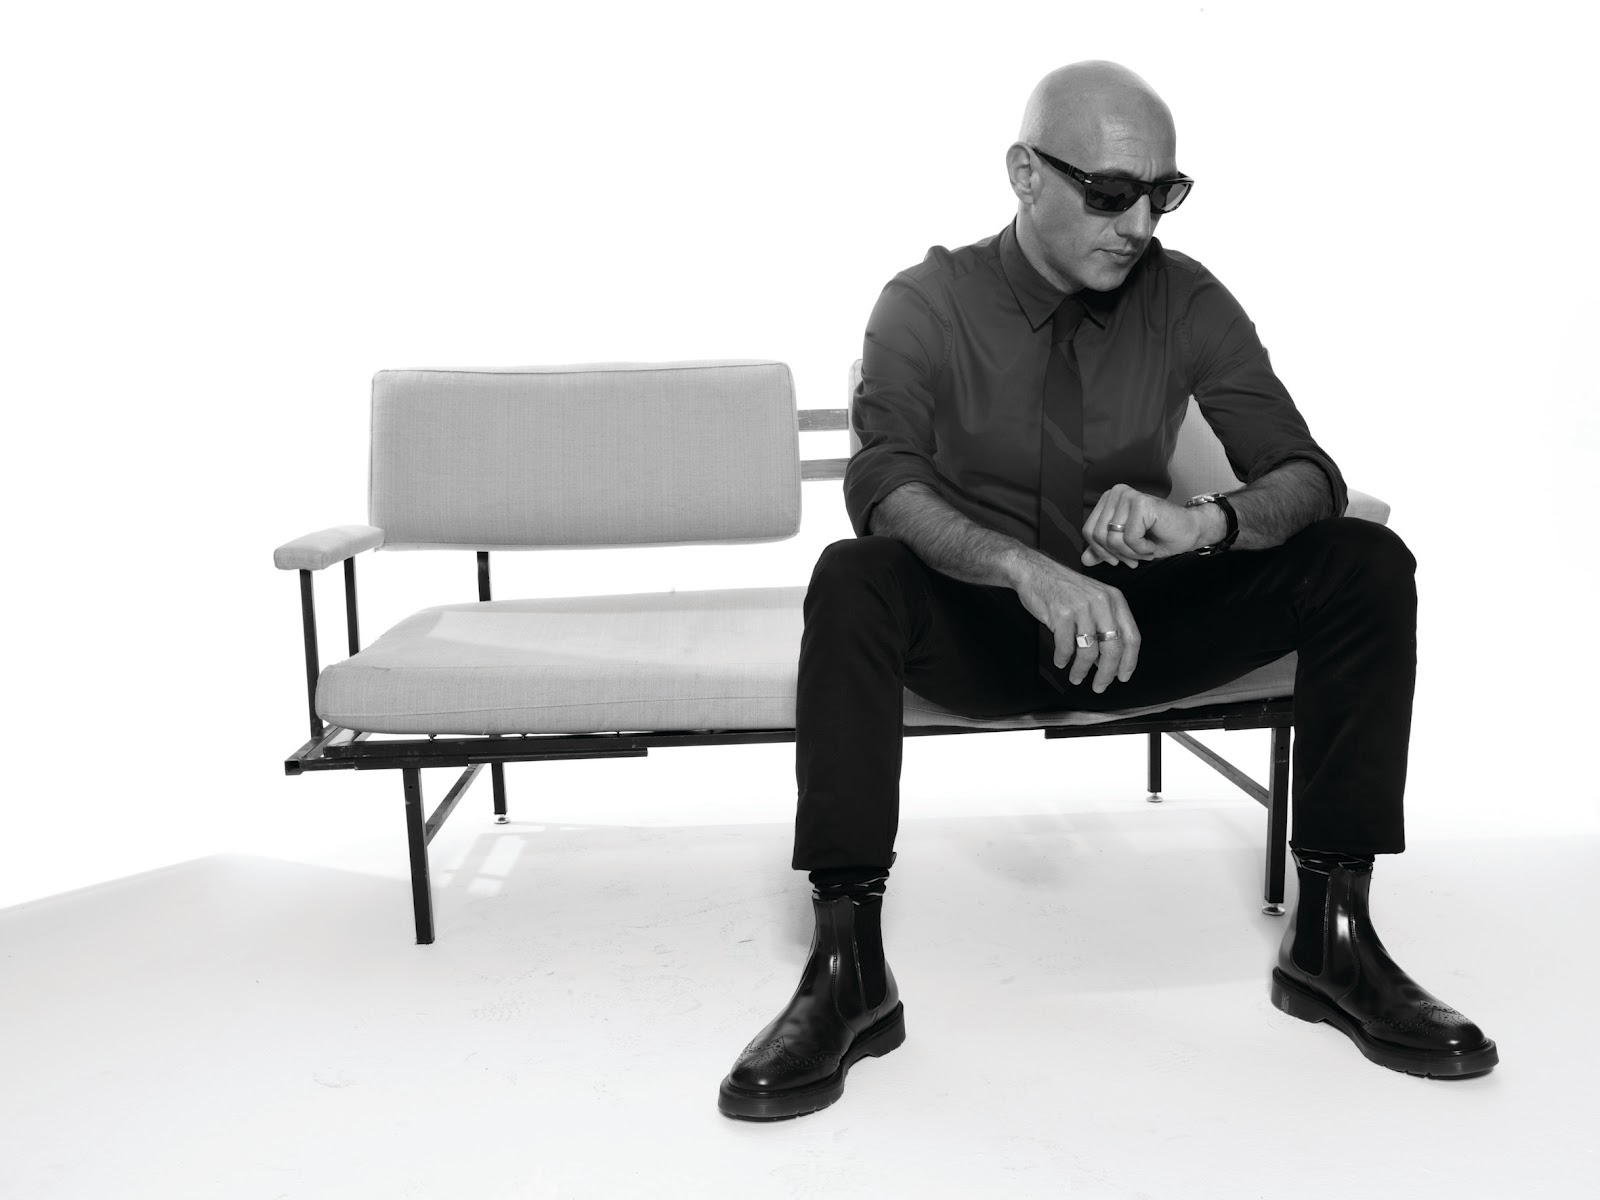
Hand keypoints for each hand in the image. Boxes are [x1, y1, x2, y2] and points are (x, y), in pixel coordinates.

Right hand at [1011, 553, 1140, 692]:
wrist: (1035, 571)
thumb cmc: (1063, 588)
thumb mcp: (1092, 600)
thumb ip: (1104, 625)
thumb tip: (1108, 660)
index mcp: (1114, 600)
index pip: (1132, 637)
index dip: (1129, 661)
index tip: (1123, 676)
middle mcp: (1102, 602)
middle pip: (1113, 648)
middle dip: (1106, 673)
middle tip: (1100, 686)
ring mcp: (1082, 607)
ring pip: (1089, 650)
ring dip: (1081, 669)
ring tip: (1076, 676)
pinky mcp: (1061, 613)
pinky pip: (1066, 646)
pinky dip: (1063, 658)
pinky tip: (1060, 661)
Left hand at [1079, 484, 1219, 567]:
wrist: (1189, 532)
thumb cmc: (1159, 537)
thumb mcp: (1125, 548)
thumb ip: (1104, 550)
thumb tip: (1084, 560)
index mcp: (1108, 500)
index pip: (1088, 531)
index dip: (1102, 551)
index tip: (1119, 559)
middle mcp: (1115, 493)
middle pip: (1098, 536)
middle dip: (1117, 554)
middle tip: (1135, 557)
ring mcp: (1128, 496)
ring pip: (1113, 539)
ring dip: (1131, 552)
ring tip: (1145, 548)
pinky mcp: (1141, 503)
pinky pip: (1130, 538)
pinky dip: (1142, 549)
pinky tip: (1152, 544)